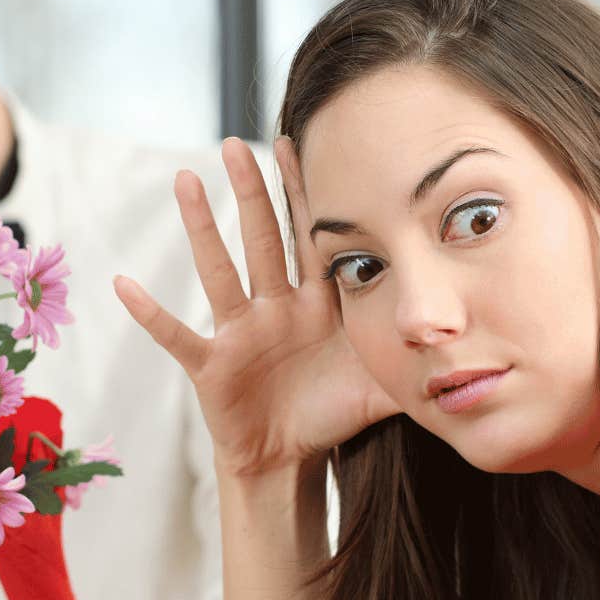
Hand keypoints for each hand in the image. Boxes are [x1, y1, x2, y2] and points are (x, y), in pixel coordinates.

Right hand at [115, 137, 397, 478]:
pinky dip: (150, 313)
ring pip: (220, 270)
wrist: (290, 459)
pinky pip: (177, 335)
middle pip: (261, 239)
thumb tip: (476, 341)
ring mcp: (240, 333)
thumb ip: (419, 357)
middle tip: (237, 143)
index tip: (297, 140)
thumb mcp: (382, 382)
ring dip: (201, 227)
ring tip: (184, 181)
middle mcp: (275, 308)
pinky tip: (123, 284)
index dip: (305, 193)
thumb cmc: (333, 414)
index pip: (311, 238)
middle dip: (251, 192)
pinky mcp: (212, 365)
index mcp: (315, 304)